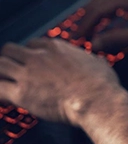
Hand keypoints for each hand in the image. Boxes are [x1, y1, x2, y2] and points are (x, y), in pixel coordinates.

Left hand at [0, 38, 120, 125]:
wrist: (96, 99)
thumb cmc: (100, 83)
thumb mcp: (98, 62)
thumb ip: (91, 58)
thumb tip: (95, 60)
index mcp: (57, 47)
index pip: (32, 43)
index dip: (29, 53)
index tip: (29, 62)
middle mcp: (39, 56)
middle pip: (10, 50)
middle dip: (8, 60)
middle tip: (11, 72)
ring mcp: (28, 73)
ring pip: (0, 66)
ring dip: (0, 74)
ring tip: (4, 84)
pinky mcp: (21, 93)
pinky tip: (2, 100)